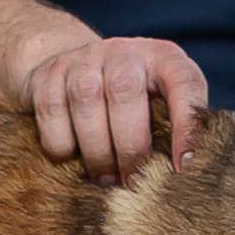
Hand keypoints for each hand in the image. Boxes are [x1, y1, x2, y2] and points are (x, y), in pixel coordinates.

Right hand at [17, 32, 207, 181]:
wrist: (73, 67)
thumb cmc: (130, 101)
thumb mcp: (159, 104)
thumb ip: (173, 129)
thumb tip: (181, 175)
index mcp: (163, 58)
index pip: (184, 82)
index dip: (187, 124)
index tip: (182, 166)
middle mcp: (123, 52)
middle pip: (125, 90)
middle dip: (130, 146)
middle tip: (134, 182)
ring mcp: (82, 59)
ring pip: (86, 99)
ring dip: (97, 149)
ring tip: (105, 178)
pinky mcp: (47, 75)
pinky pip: (51, 112)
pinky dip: (62, 145)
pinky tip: (73, 160)